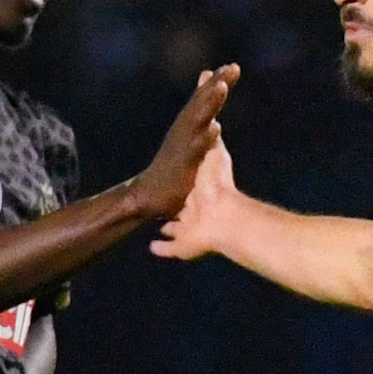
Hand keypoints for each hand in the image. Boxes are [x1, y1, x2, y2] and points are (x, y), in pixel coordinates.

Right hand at [125, 65, 239, 221]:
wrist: (151, 195)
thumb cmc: (174, 166)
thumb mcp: (189, 138)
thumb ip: (200, 114)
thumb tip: (211, 102)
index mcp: (187, 126)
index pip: (204, 99)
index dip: (218, 82)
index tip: (232, 66)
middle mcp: (183, 131)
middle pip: (202, 103)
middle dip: (217, 85)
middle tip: (232, 67)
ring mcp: (182, 146)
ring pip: (198, 121)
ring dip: (209, 103)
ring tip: (222, 88)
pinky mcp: (182, 165)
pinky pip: (195, 150)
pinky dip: (204, 138)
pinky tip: (216, 128)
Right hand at [148, 135, 238, 262]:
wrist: (220, 213)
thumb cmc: (218, 183)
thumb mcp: (215, 153)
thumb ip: (213, 142)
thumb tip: (216, 124)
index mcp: (200, 192)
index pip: (189, 190)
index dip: (183, 188)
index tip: (174, 183)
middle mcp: (195, 212)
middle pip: (184, 211)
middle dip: (177, 211)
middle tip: (165, 208)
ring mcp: (190, 231)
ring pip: (178, 230)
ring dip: (170, 229)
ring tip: (160, 227)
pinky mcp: (183, 246)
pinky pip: (170, 249)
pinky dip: (162, 248)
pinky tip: (153, 247)